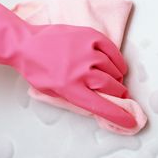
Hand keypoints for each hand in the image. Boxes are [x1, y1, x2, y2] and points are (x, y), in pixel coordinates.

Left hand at [15, 24, 135, 127]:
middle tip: (119, 94)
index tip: (131, 121)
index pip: (101, 106)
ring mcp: (86, 51)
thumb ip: (77, 98)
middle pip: (111, 87)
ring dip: (116, 78)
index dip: (118, 116)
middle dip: (119, 94)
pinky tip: (117, 66)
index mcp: (70, 88)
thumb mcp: (53, 92)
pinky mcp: (90, 36)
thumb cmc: (37, 71)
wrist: (26, 44)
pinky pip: (113, 51)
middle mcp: (80, 71)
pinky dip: (118, 61)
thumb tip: (100, 102)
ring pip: (114, 70)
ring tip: (112, 79)